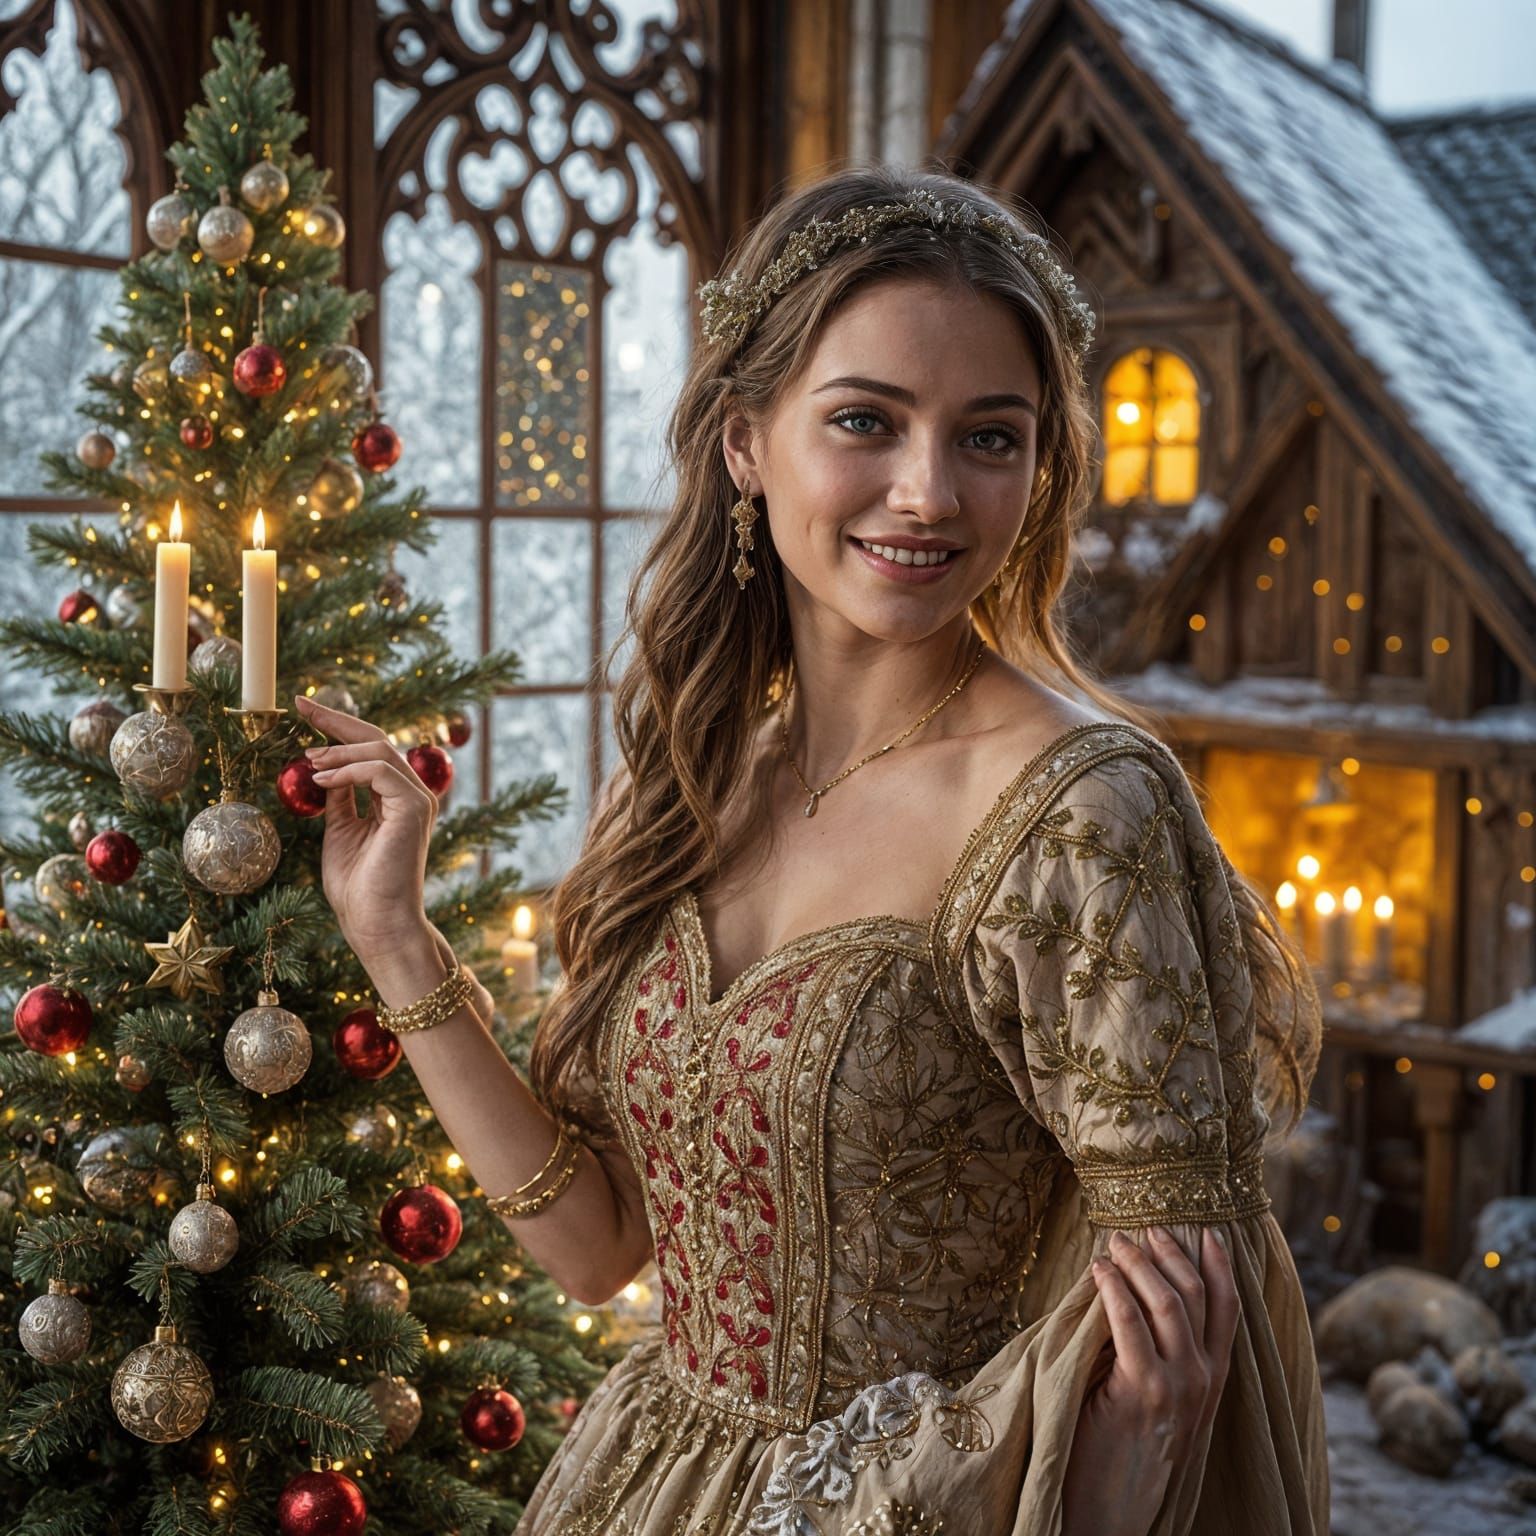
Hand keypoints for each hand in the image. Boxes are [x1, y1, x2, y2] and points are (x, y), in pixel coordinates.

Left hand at [293, 693, 437, 964]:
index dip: (337, 727)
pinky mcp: (414, 809)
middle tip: (302, 705)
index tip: (304, 710)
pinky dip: (348, 770)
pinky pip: (380, 771)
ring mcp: (417, 800)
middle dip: (336, 719)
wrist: (376, 923)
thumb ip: (341, 799)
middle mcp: (412, 794)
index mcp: (396, 798)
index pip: (369, 749)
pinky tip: (322, 780)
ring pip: (380, 748)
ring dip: (338, 749)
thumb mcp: (340, 831)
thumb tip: (324, 769)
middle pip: (377, 737)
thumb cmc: (359, 888)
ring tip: (309, 760)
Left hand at [1061, 1225, 1238, 1535]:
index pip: (1227, 1310)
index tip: (1207, 1230)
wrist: (1111, 1512)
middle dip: (1169, 1253)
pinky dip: (1114, 1290)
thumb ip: (1160, 1356)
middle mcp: (1204, 1381)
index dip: (1220, 1266)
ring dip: (1138, 1264)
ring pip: (1167, 1303)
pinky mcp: (1143, 1394)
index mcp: (1213, 1380)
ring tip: (1113, 1244)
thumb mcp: (1157, 1399)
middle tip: (1143, 1228)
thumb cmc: (1123, 1452)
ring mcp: (1178, 1388)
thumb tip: (1137, 1292)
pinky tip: (1099, 1272)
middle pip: (1195, 1296)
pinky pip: (1129, 1326)